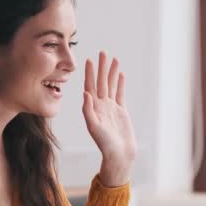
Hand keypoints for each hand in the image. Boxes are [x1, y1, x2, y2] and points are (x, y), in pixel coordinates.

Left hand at [83, 51, 136, 186]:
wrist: (118, 154)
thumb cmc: (104, 143)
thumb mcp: (94, 127)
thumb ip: (88, 110)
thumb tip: (85, 93)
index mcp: (92, 107)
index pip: (90, 86)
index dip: (90, 73)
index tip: (89, 60)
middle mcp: (100, 105)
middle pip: (101, 82)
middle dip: (101, 67)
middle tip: (102, 52)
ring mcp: (111, 107)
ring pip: (111, 85)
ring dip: (111, 72)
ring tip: (113, 58)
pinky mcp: (121, 111)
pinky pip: (120, 93)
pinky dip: (120, 83)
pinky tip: (121, 74)